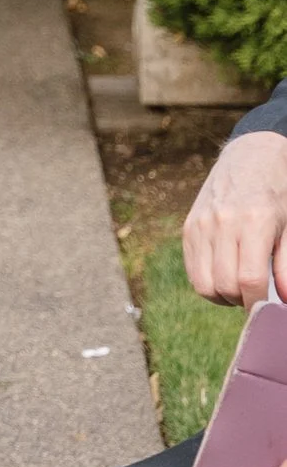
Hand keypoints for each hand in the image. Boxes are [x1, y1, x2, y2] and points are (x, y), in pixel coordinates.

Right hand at [183, 127, 286, 306]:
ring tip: (239, 288)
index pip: (249, 280)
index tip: (267, 309)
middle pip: (225, 286)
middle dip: (243, 301)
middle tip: (256, 296)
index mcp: (254, 221)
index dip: (259, 304)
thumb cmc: (279, 195)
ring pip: (204, 284)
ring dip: (223, 296)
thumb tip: (283, 302)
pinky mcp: (189, 227)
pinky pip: (193, 270)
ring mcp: (202, 224)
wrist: (250, 158)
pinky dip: (208, 282)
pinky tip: (225, 275)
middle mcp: (223, 222)